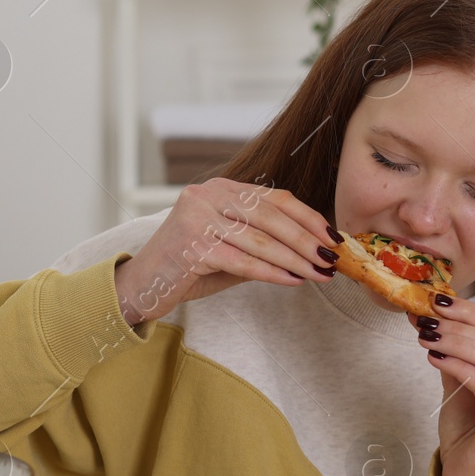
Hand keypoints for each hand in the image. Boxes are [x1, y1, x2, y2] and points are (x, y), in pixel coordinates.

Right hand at [114, 179, 339, 325]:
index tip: (333, 237)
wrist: (141, 286)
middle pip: (271, 217)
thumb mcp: (231, 248)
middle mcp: (207, 195)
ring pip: (260, 240)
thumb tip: (313, 250)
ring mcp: (196, 218)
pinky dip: (273, 273)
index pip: (275, 198)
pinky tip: (294, 281)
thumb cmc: (189, 268)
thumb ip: (263, 242)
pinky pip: (243, 261)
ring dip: (296, 260)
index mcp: (220, 188)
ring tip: (319, 274)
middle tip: (332, 259)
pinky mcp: (191, 246)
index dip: (308, 217)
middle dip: (307, 241)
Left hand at [411, 296, 474, 475]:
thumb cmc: (468, 432)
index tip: (435, 302)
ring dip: (454, 342)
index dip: (467, 313)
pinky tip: (434, 357)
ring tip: (425, 335)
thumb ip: (455, 354)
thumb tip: (430, 318)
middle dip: (457, 325)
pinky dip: (456, 365)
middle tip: (424, 318)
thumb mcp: (460, 385)